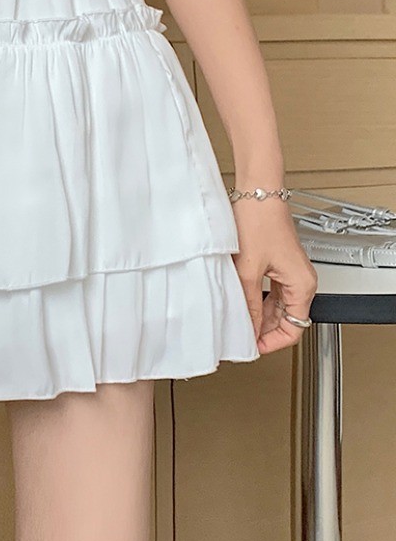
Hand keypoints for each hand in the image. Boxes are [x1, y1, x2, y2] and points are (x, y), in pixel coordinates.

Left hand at [230, 196, 317, 353]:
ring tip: (238, 321)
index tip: (253, 346)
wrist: (257, 194)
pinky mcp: (278, 263)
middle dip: (264, 330)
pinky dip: (257, 300)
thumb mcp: (248, 269)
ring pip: (277, 306)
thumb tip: (246, 325)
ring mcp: (290, 272)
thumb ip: (247, 302)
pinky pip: (271, 291)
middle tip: (241, 337)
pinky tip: (241, 302)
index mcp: (302, 285)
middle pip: (286, 319)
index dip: (272, 341)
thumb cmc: (258, 221)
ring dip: (259, 316)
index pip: (294, 329)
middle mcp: (301, 280)